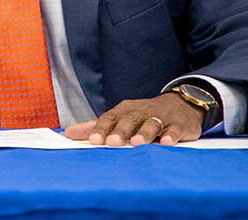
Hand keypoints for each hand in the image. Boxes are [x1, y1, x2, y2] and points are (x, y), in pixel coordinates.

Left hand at [63, 93, 203, 145]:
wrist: (179, 104)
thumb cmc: (143, 115)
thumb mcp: (120, 117)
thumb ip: (95, 126)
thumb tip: (68, 133)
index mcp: (124, 110)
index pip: (110, 118)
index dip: (102, 129)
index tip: (93, 141)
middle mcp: (141, 112)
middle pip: (129, 120)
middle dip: (120, 131)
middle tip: (112, 143)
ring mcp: (161, 118)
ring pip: (152, 124)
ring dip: (144, 133)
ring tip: (137, 143)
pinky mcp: (179, 125)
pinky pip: (175, 129)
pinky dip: (171, 135)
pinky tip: (167, 142)